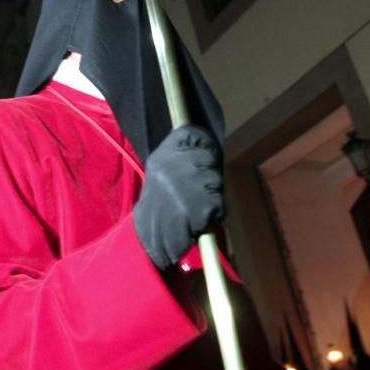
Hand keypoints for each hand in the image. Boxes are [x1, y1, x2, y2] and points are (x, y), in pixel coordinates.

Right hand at [132, 125, 223, 269]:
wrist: (149, 236)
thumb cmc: (158, 204)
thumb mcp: (160, 172)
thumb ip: (179, 156)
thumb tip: (206, 145)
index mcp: (162, 156)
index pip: (191, 133)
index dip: (202, 142)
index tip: (203, 152)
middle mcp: (173, 166)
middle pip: (208, 156)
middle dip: (208, 172)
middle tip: (195, 188)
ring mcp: (188, 185)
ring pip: (216, 179)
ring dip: (211, 193)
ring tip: (194, 203)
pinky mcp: (201, 205)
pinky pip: (219, 201)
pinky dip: (214, 211)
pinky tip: (199, 216)